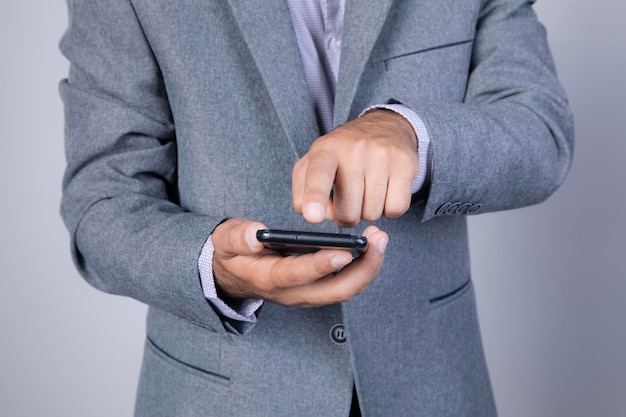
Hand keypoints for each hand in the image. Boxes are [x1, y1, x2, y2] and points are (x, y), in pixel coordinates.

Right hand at [212, 218, 388, 306]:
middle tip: (378, 240)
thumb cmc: (233, 253)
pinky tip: (372, 246)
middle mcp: (292, 293)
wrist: (234, 274)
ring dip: (367, 268)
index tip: (344, 251)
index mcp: (268, 279)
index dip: (321, 265)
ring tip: (380, 239)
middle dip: (362, 268)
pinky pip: (345, 284)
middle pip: (334, 290)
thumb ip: (237, 236)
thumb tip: (255, 234)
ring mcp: (307, 295)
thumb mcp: (226, 240)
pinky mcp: (317, 290)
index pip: (297, 275)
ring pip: (345, 290)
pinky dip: (362, 268)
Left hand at [292, 109, 418, 227]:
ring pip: (372, 213)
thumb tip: (319, 215)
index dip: (315, 197)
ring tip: (367, 189)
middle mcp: (353, 148)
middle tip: (350, 197)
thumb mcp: (312, 166)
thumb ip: (303, 194)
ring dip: (368, 210)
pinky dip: (389, 208)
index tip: (314, 216)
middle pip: (348, 211)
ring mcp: (381, 154)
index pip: (319, 174)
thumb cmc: (342, 155)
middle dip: (347, 214)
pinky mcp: (405, 163)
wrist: (384, 126)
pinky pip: (395, 209)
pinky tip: (385, 191)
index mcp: (325, 149)